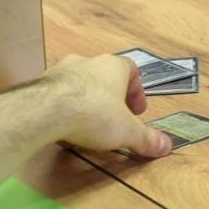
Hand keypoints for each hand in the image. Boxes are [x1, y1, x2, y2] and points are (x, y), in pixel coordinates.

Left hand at [44, 54, 171, 158]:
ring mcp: (62, 70)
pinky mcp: (41, 83)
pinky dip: (64, 106)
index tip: (137, 112)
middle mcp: (88, 62)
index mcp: (113, 67)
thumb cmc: (94, 113)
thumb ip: (146, 138)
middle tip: (114, 118)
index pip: (131, 70)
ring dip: (86, 99)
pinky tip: (64, 125)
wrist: (46, 110)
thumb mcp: (126, 131)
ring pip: (80, 83)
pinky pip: (58, 93)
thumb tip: (167, 146)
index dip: (136, 91)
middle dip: (111, 97)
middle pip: (105, 76)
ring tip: (88, 123)